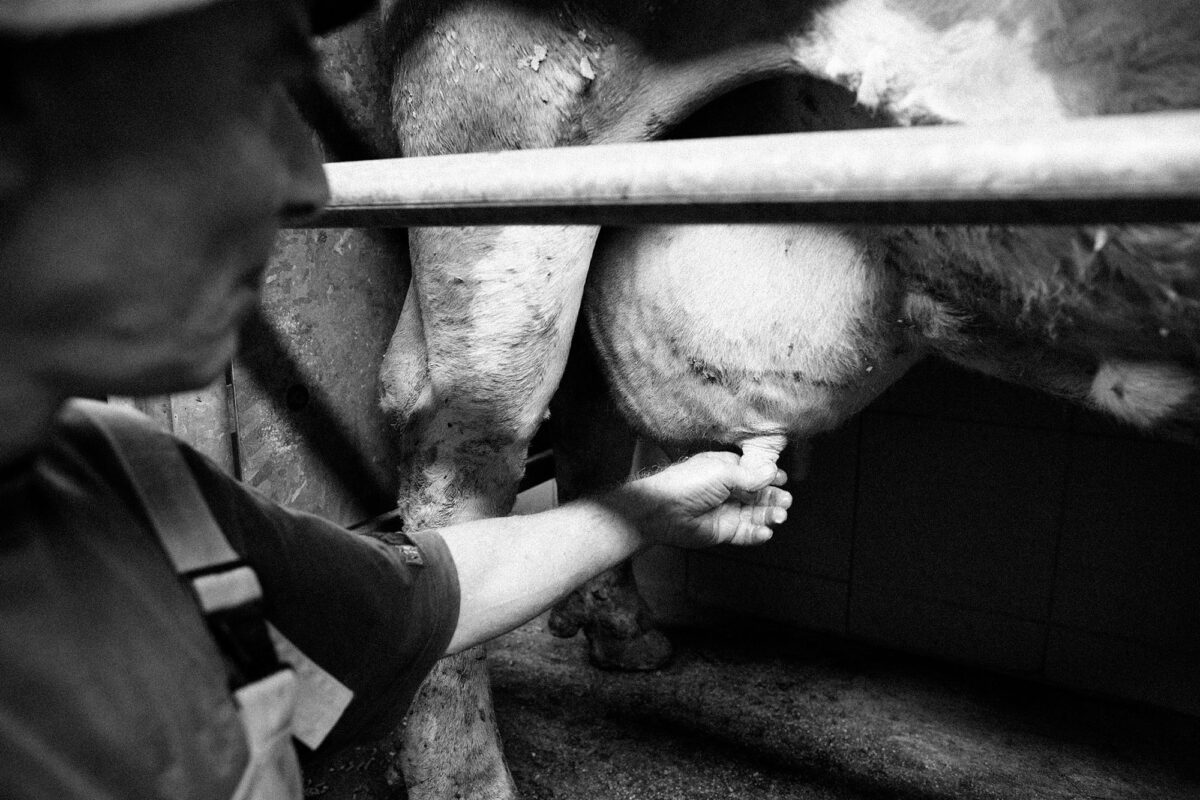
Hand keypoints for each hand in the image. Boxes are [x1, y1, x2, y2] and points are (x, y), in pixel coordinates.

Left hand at [617, 451, 791, 547]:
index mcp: (727, 470)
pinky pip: (746, 534)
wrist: (663, 510)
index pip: (755, 473)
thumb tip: (773, 471)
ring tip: (778, 516)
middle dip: (774, 498)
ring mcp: (727, 511)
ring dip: (770, 516)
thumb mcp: (722, 472)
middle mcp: (729, 490)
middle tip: (785, 502)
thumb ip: (750, 475)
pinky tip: (765, 532)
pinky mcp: (724, 531)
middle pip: (759, 495)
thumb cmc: (686, 483)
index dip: (770, 478)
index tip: (783, 481)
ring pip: (756, 515)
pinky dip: (758, 534)